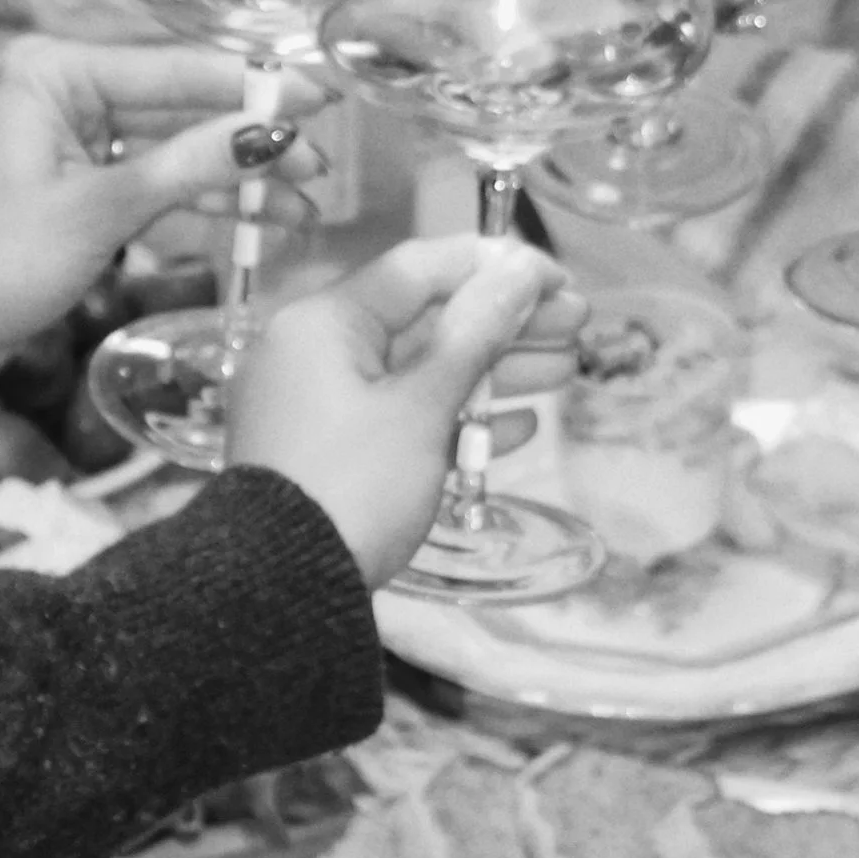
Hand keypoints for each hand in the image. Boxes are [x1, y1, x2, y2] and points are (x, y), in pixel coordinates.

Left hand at [0, 36, 328, 390]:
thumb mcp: (101, 210)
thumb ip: (190, 166)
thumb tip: (271, 132)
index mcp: (55, 71)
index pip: (171, 71)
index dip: (250, 88)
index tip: (319, 96)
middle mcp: (66, 90)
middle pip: (181, 107)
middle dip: (251, 139)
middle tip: (318, 162)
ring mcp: (78, 138)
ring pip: (177, 148)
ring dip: (238, 176)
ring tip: (304, 200)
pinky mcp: (86, 184)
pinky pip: (160, 181)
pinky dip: (206, 200)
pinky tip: (262, 217)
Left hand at [228, 235, 584, 580]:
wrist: (280, 591)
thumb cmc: (352, 483)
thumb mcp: (421, 405)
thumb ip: (475, 332)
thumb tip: (520, 270)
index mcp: (324, 324)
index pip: (419, 269)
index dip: (494, 266)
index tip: (555, 275)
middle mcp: (317, 354)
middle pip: (426, 321)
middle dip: (505, 323)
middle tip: (577, 322)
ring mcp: (324, 408)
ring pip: (421, 374)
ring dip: (495, 371)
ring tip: (565, 367)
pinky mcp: (335, 456)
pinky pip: (404, 420)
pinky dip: (458, 419)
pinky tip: (522, 424)